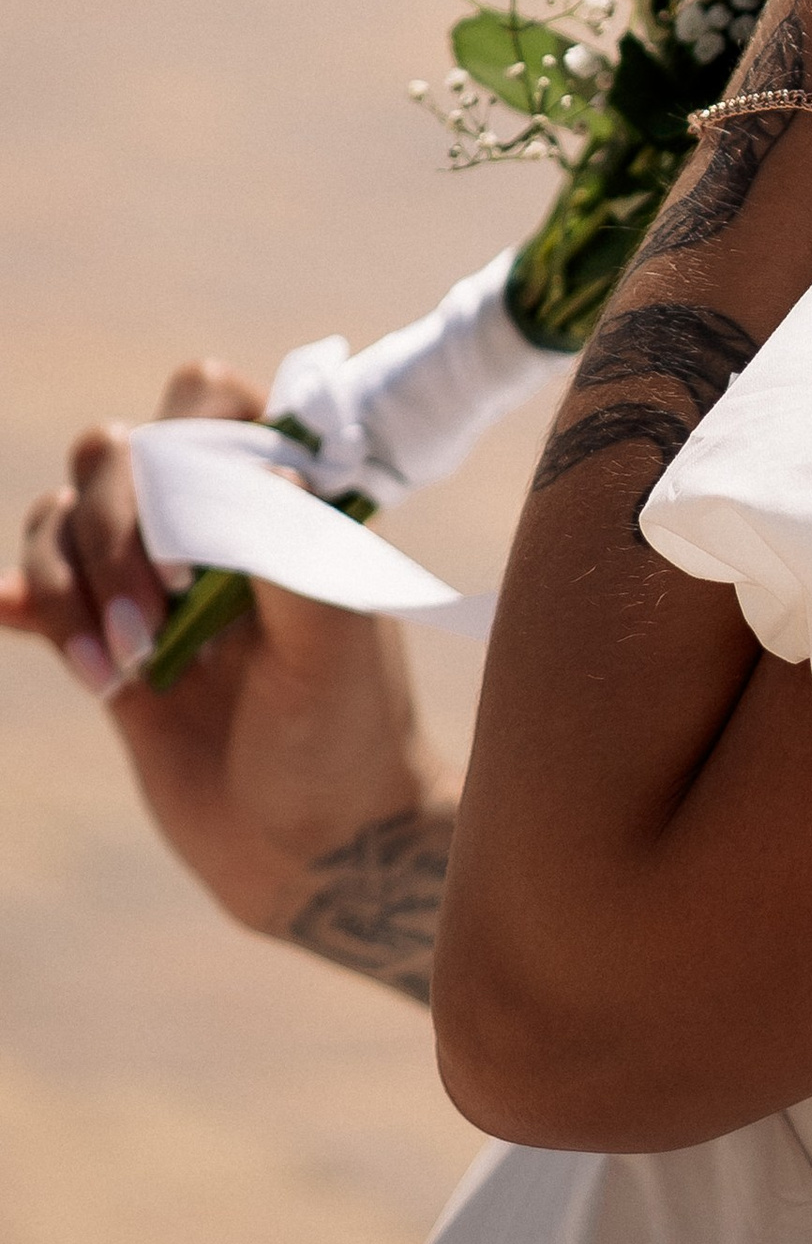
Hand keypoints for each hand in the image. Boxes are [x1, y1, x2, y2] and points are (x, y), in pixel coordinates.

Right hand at [2, 361, 444, 943]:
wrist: (313, 845)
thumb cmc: (346, 734)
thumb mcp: (335, 645)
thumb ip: (296, 557)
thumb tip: (269, 469)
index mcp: (277, 493)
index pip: (207, 398)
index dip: (181, 442)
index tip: (193, 547)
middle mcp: (209, 520)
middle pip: (115, 454)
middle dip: (113, 530)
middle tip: (156, 622)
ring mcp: (151, 581)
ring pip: (65, 518)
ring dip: (68, 582)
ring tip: (118, 671)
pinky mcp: (108, 644)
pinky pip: (40, 593)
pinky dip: (19, 595)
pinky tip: (9, 613)